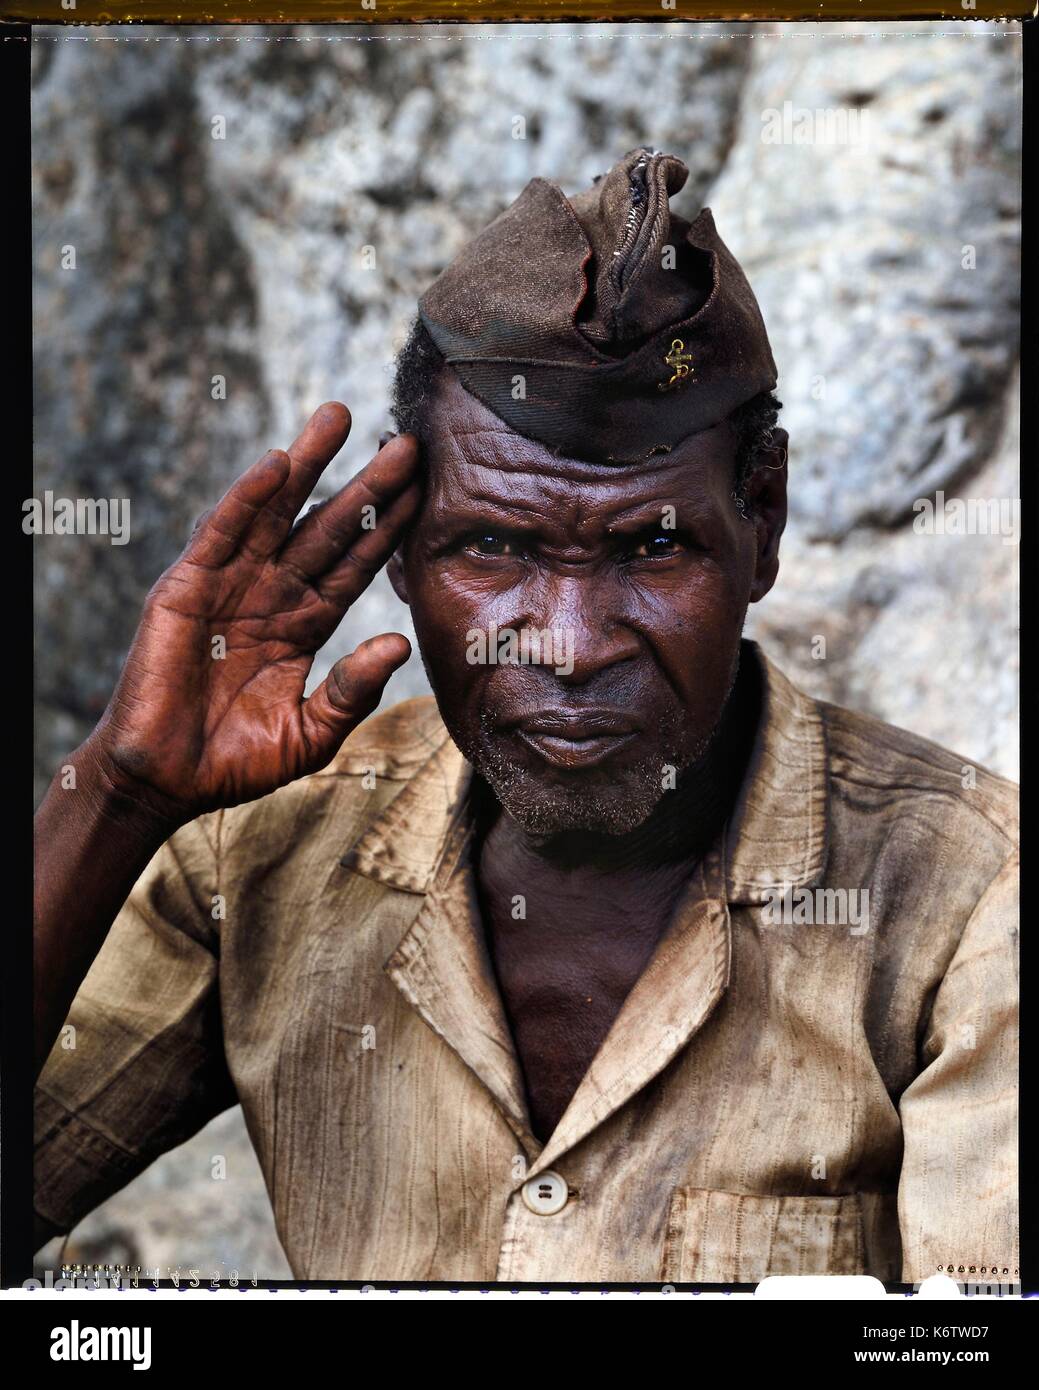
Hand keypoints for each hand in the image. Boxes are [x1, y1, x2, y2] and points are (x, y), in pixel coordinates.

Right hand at [88, 403, 420, 824]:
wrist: (166, 781)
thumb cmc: (236, 762)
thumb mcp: (311, 733)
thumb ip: (353, 690)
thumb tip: (399, 643)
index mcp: (304, 625)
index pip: (356, 566)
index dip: (390, 530)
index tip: (428, 492)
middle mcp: (272, 595)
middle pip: (328, 529)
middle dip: (366, 486)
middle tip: (406, 443)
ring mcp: (230, 585)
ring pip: (277, 514)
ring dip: (308, 464)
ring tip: (340, 417)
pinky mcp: (186, 586)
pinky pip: (222, 534)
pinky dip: (248, 497)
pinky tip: (279, 462)